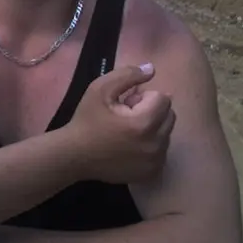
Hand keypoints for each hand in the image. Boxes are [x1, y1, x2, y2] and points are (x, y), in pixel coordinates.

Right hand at [65, 63, 174, 183]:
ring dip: (152, 128)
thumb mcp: (100, 89)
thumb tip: (152, 69)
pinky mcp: (151, 173)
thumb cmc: (87, 120)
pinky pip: (162, 151)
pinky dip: (151, 145)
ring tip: (127, 132)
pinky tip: (131, 147)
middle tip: (126, 116)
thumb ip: (128, 75)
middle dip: (151, 111)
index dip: (142, 97)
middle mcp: (155, 145)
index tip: (124, 105)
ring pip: (166, 133)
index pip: (163, 98)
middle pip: (169, 116)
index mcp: (144, 123)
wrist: (74, 156)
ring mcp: (155, 162)